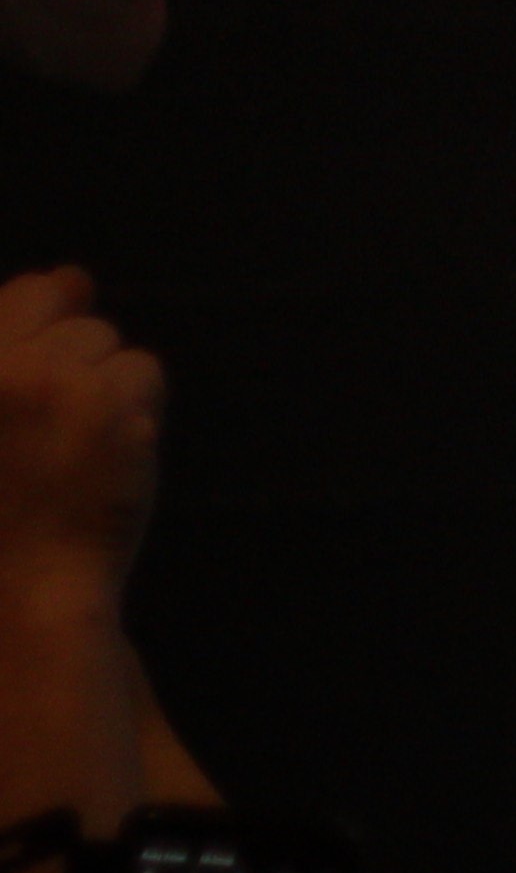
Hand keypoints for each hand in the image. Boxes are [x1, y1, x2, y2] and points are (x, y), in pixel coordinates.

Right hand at [0, 265, 158, 615]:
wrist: (15, 595)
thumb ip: (15, 348)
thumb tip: (75, 277)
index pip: (25, 294)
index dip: (48, 318)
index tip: (50, 371)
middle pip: (71, 312)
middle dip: (74, 359)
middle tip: (56, 427)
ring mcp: (48, 381)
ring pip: (108, 344)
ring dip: (105, 387)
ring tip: (73, 448)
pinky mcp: (104, 406)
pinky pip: (142, 372)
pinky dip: (136, 409)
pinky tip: (106, 456)